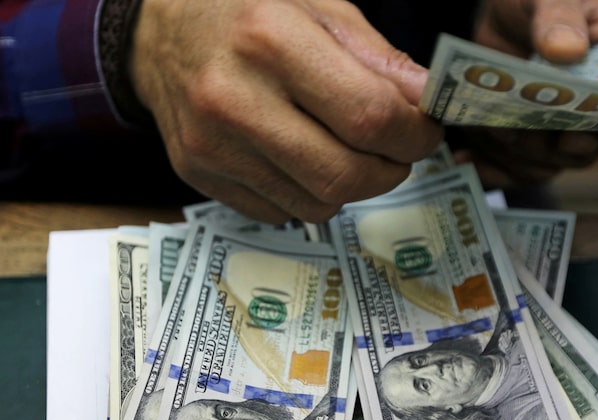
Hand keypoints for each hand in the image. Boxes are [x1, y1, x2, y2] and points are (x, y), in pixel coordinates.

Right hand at [130, 0, 443, 223]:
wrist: (159, 28)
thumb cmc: (248, 9)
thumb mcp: (320, 8)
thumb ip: (380, 61)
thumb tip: (429, 106)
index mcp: (271, 40)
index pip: (369, 117)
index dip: (414, 136)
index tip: (425, 132)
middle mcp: (233, 98)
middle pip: (345, 174)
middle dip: (390, 170)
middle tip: (396, 150)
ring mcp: (211, 145)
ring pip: (317, 203)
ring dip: (349, 184)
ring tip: (342, 146)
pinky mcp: (199, 174)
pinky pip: (281, 211)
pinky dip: (306, 192)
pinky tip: (297, 156)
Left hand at [457, 0, 597, 189]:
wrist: (503, 8)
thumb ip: (561, 16)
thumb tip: (567, 50)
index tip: (588, 129)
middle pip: (595, 149)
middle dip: (562, 147)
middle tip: (535, 131)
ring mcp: (564, 124)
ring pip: (554, 162)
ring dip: (525, 154)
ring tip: (499, 130)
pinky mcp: (531, 136)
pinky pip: (519, 167)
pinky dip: (495, 167)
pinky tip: (471, 159)